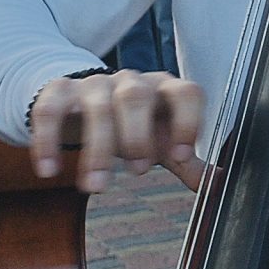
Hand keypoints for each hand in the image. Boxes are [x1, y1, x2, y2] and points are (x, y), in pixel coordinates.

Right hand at [28, 70, 205, 194]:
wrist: (83, 99)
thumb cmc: (132, 123)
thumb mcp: (161, 140)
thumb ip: (187, 161)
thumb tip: (220, 184)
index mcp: (164, 90)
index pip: (186, 93)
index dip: (188, 122)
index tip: (183, 156)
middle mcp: (131, 82)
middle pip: (137, 97)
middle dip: (138, 136)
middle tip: (138, 173)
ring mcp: (93, 84)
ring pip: (98, 106)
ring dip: (97, 149)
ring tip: (96, 187)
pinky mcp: (57, 91)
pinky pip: (49, 110)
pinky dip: (48, 141)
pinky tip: (49, 170)